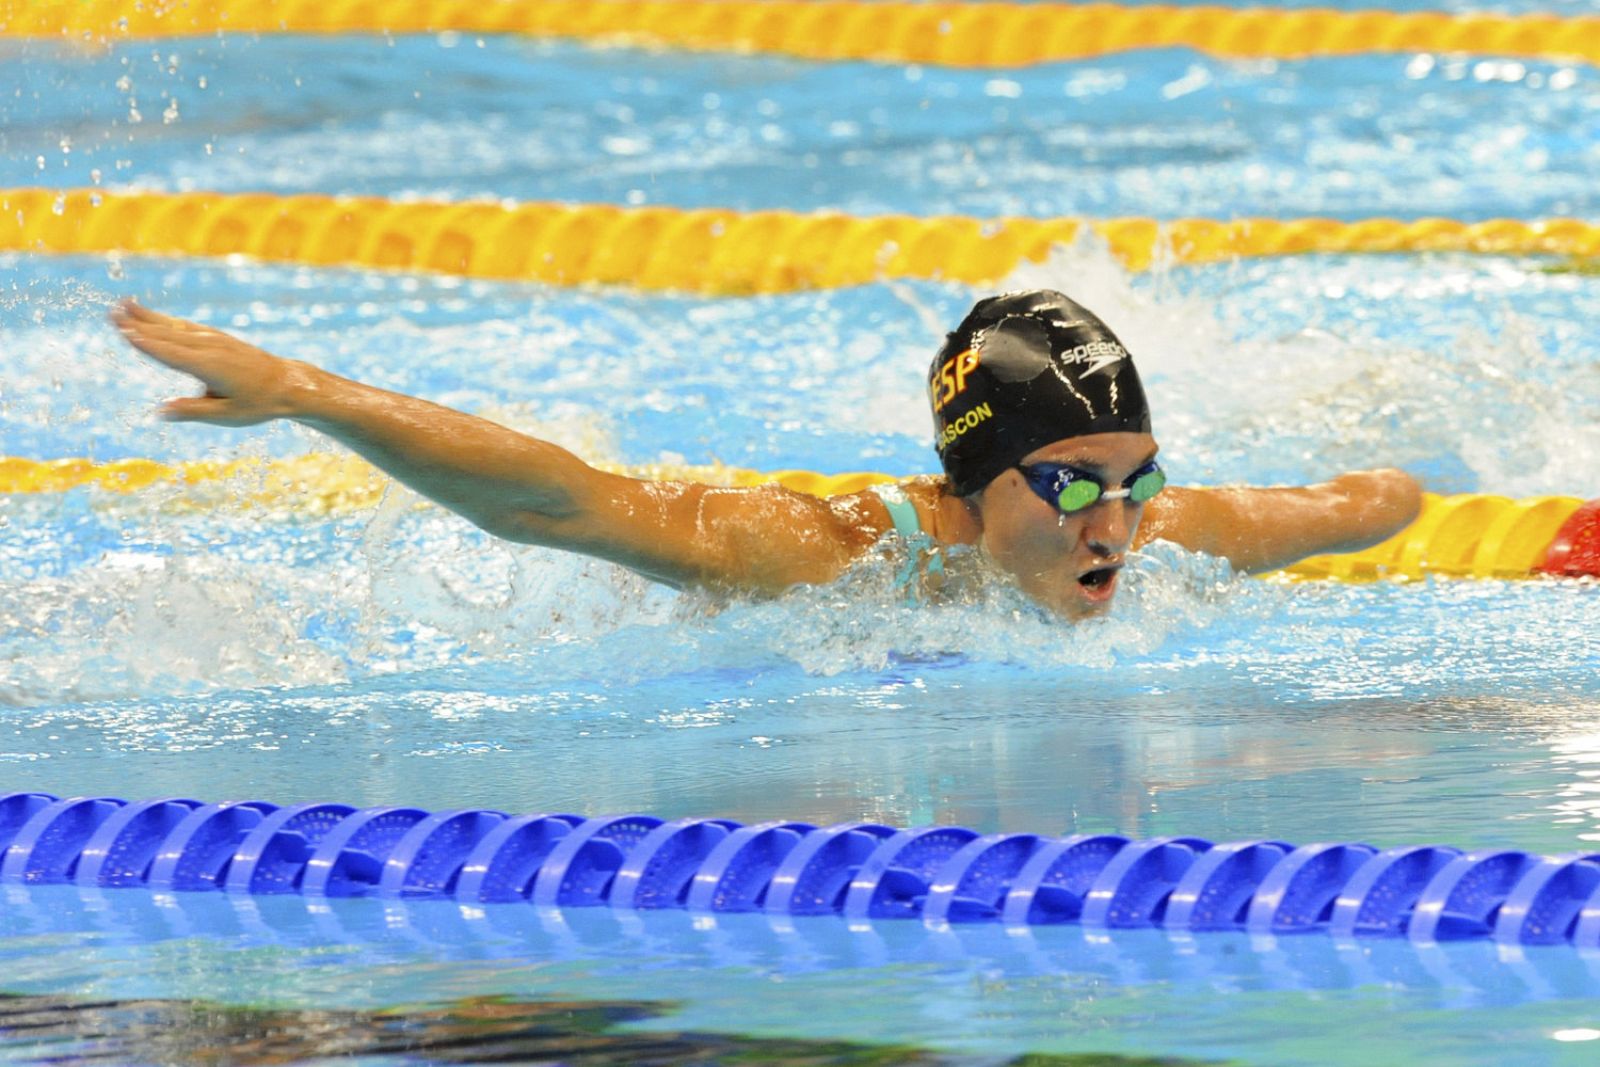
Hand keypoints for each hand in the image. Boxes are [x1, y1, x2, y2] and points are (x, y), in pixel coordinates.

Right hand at [111, 300, 304, 425]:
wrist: (288, 385)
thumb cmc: (258, 404)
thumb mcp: (227, 415)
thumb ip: (192, 411)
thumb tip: (160, 412)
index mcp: (211, 367)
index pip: (171, 354)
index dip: (147, 343)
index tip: (124, 332)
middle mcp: (211, 348)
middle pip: (168, 334)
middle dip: (139, 324)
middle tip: (111, 314)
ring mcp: (216, 339)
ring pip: (176, 326)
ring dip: (149, 316)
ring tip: (124, 305)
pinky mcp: (219, 338)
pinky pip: (187, 326)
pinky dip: (167, 319)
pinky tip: (153, 316)